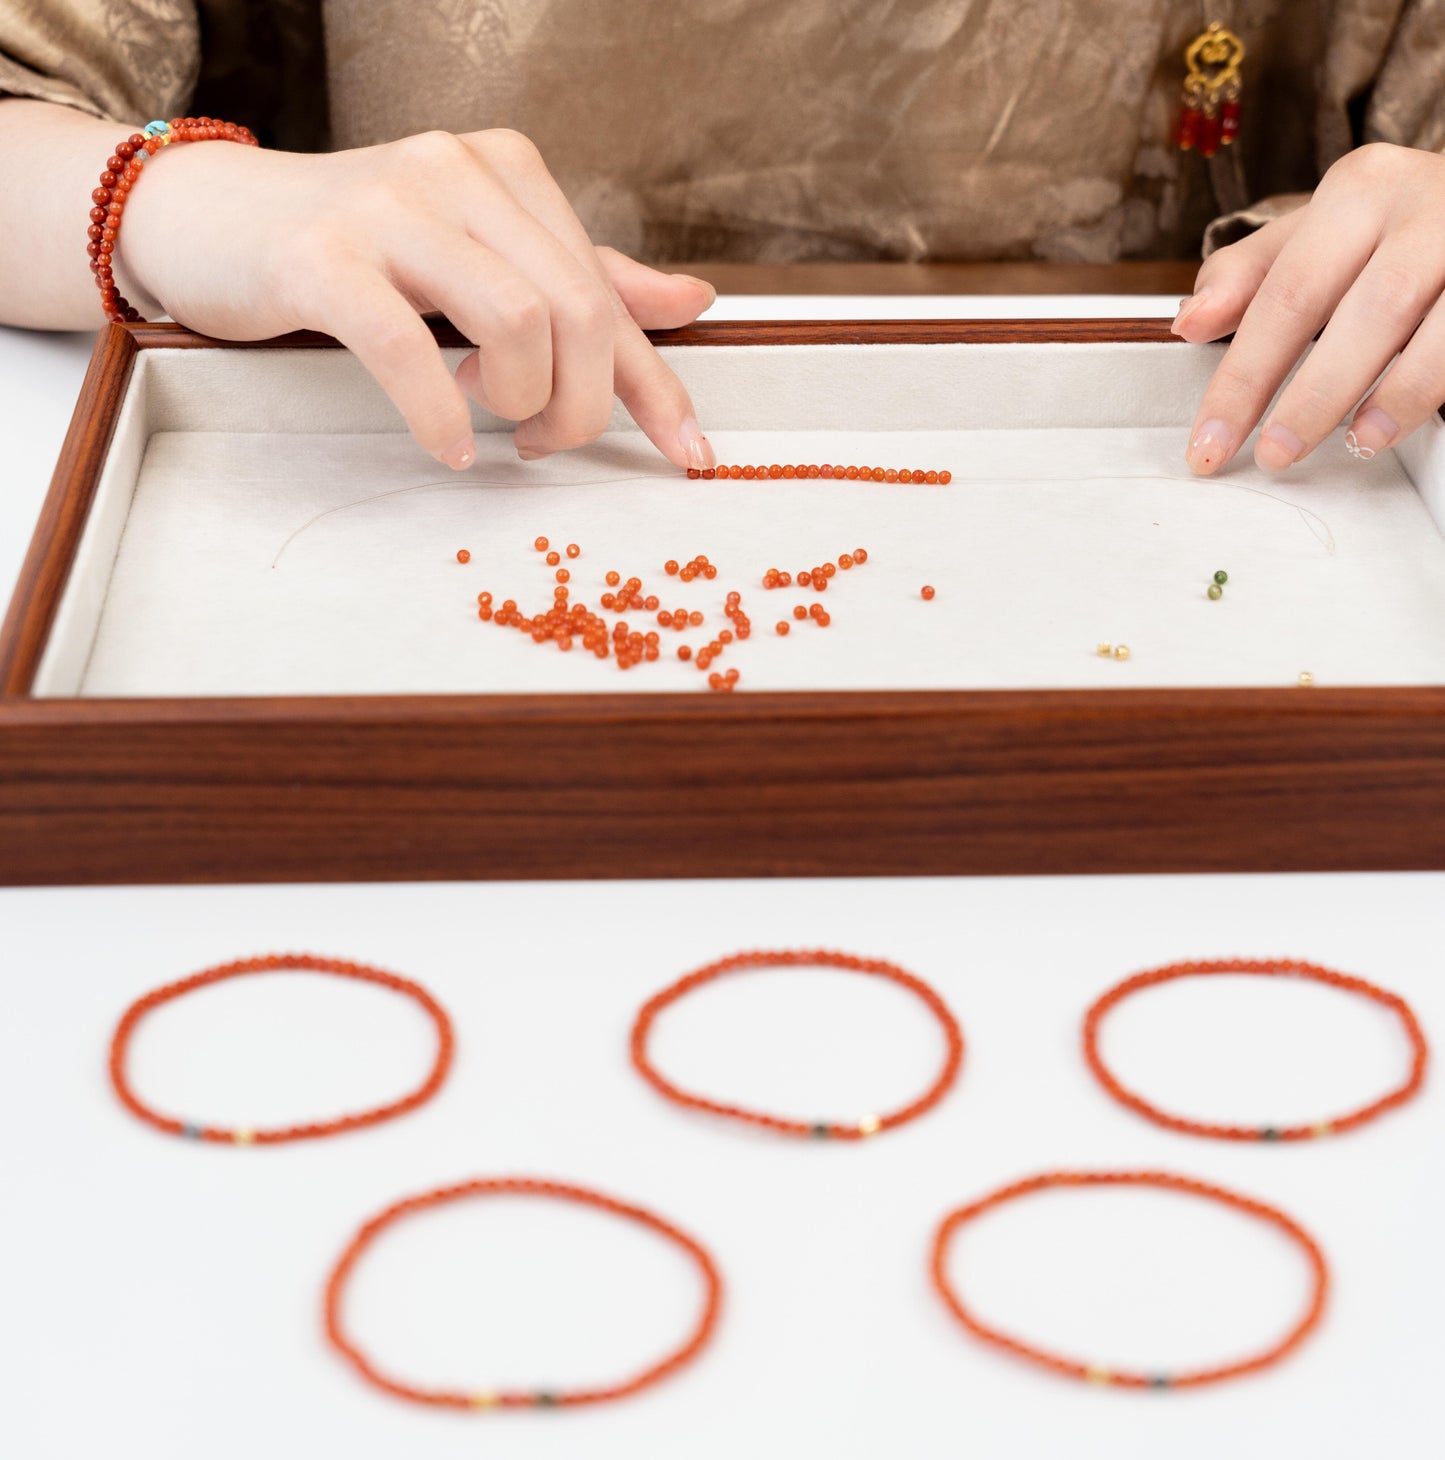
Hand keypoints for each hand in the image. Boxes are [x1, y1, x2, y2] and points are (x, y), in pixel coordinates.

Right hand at [116, 128, 716, 470]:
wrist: (209, 221)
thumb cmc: (356, 251)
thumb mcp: (481, 256)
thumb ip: (583, 278)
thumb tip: (694, 300)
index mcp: (509, 172)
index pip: (606, 290)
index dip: (654, 382)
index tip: (690, 452)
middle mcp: (460, 172)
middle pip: (576, 309)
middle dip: (581, 403)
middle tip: (544, 441)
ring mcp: (390, 207)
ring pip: (517, 322)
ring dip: (519, 402)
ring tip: (490, 423)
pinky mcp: (323, 256)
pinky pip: (411, 350)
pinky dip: (441, 416)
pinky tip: (446, 445)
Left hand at [1174, 142, 1444, 473]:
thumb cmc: (1393, 227)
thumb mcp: (1319, 234)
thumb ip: (1250, 277)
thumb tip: (1188, 322)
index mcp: (1357, 192)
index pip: (1283, 296)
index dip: (1242, 380)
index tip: (1209, 444)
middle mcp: (1420, 202)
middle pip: (1358, 312)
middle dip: (1311, 396)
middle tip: (1274, 455)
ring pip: (1430, 325)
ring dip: (1391, 395)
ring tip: (1354, 445)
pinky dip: (1435, 384)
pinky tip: (1402, 422)